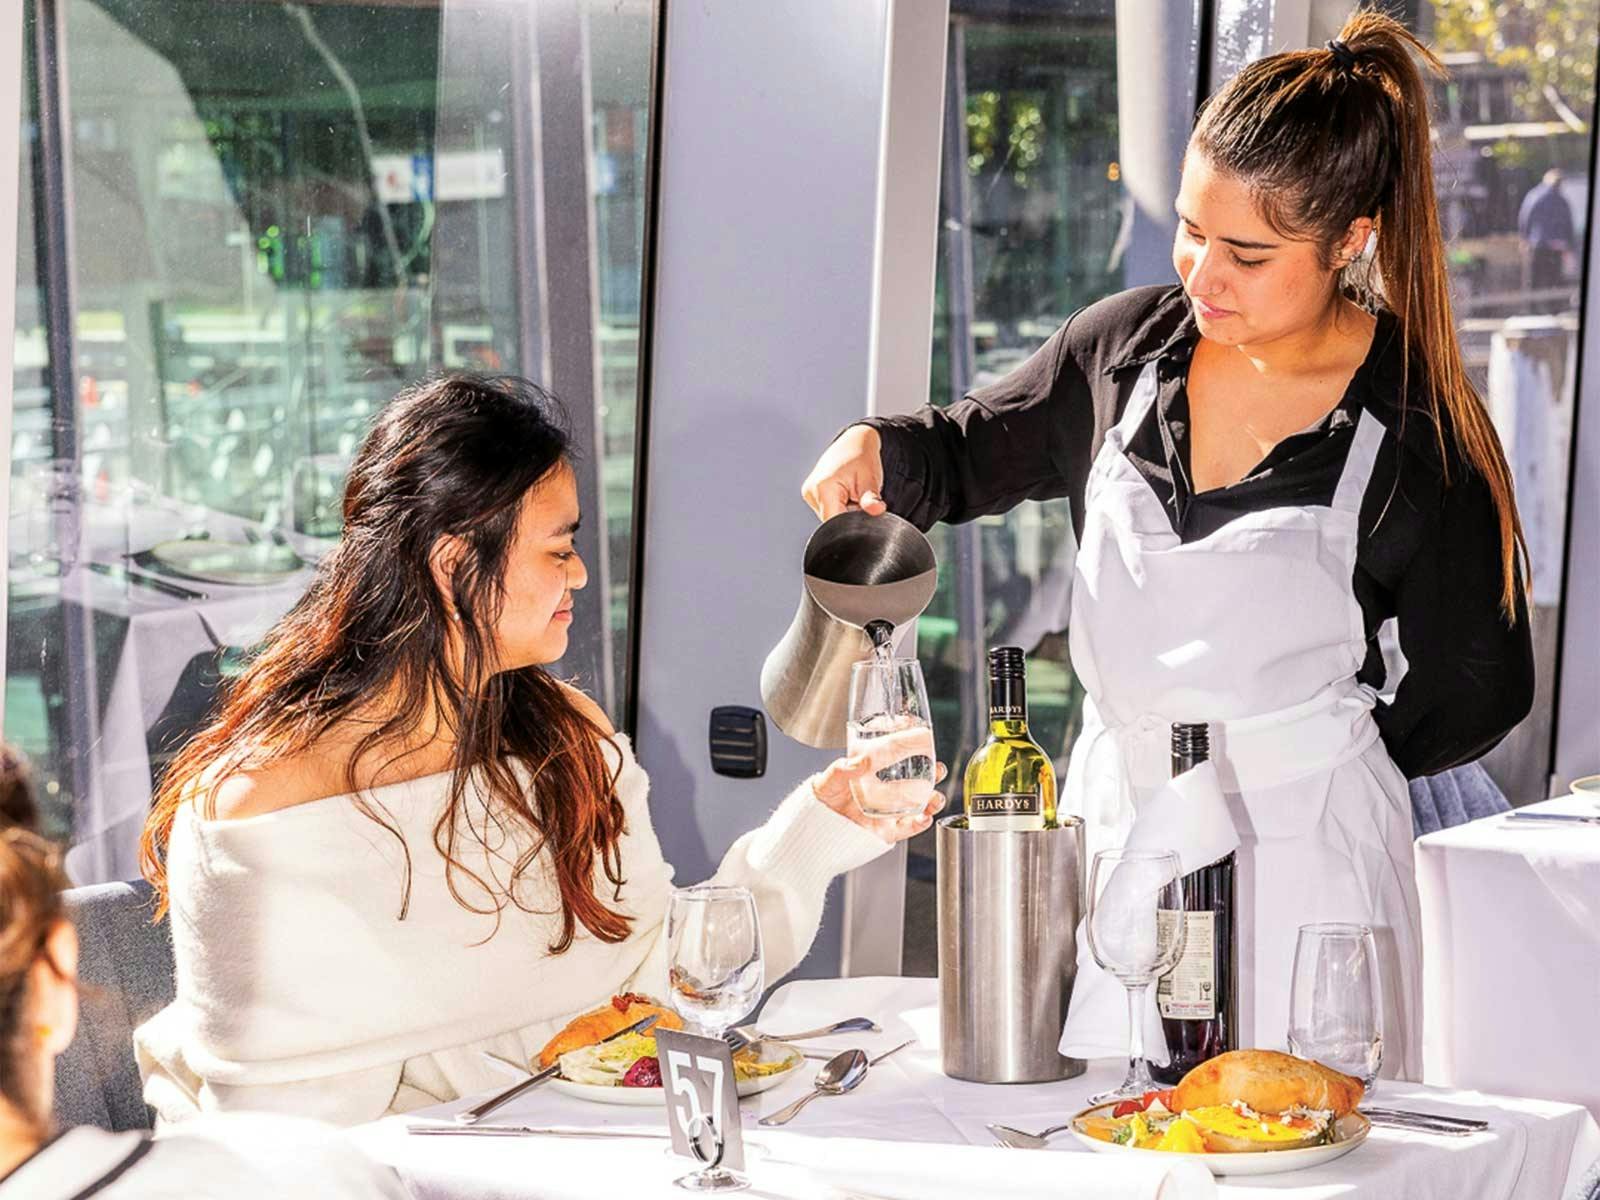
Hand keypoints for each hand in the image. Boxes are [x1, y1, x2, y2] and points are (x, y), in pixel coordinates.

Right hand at [801, 425, 887, 520]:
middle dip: (849, 515)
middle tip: (858, 496)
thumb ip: (871, 499)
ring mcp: (809, 492)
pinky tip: (844, 493)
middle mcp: (811, 491)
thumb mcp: (870, 479)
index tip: (862, 508)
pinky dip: (839, 505)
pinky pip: (827, 508)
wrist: (854, 442)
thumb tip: (877, 511)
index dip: (852, 522)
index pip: (835, 523)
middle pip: (832, 521)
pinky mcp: (811, 493)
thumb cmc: (862, 457)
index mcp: (823, 488)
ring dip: (844, 510)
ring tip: (851, 492)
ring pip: (830, 516)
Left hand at [808, 727, 948, 842]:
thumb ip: (841, 770)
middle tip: (938, 768)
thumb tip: (858, 762)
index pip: (902, 757)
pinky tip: (924, 817)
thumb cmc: (824, 799)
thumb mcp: (830, 780)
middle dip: (934, 774)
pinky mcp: (889, 830)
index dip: (916, 749)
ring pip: (920, 804)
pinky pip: (909, 828)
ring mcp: (890, 811)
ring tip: (935, 798)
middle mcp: (888, 791)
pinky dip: (920, 823)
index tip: (925, 739)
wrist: (815, 829)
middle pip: (920, 780)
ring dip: (932, 800)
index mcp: (877, 773)